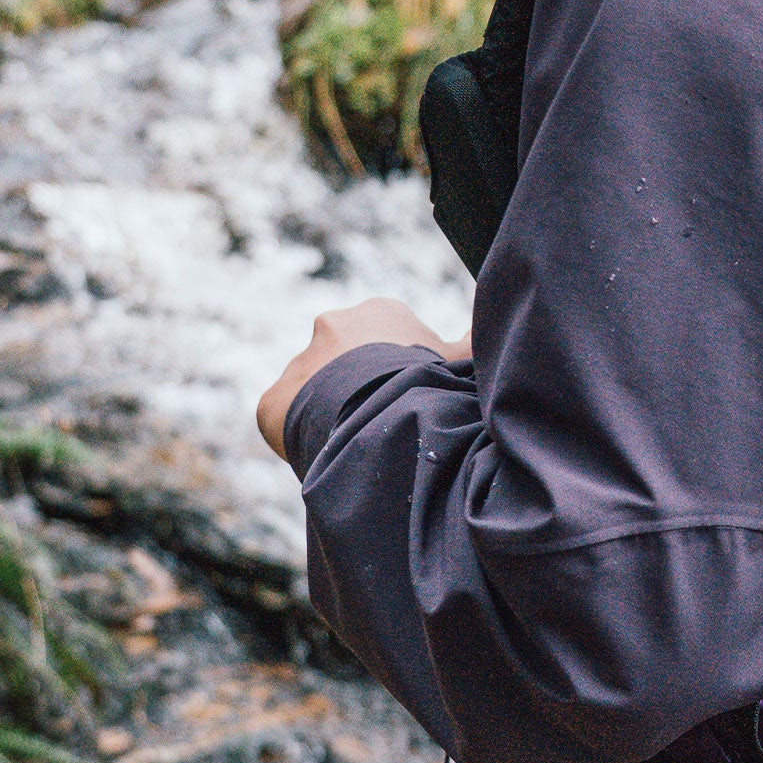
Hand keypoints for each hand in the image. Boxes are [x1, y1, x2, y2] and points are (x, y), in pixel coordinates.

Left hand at [257, 297, 472, 461]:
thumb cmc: (426, 378)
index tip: (407, 394)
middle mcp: (333, 325)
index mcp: (379, 313)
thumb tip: (488, 321)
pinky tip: (326, 449)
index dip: (399, 371)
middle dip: (360, 387)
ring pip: (314, 391)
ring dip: (330, 411)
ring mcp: (300, 361)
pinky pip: (287, 420)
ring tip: (355, 439)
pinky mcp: (274, 399)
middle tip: (380, 418)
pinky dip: (302, 435)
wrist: (380, 408)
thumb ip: (470, 340)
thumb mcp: (461, 358)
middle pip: (346, 362)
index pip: (386, 341)